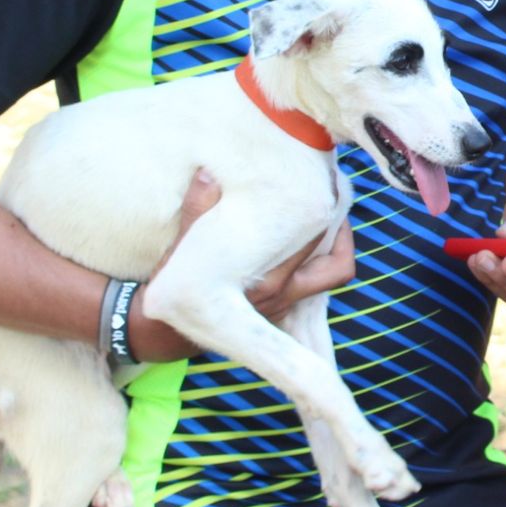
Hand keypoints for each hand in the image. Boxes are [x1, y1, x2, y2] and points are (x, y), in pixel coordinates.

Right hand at [128, 171, 357, 361]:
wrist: (166, 332)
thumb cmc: (175, 287)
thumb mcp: (182, 251)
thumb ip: (198, 212)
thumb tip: (207, 174)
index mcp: (266, 281)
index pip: (316, 246)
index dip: (326, 215)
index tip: (328, 187)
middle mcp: (282, 295)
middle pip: (336, 264)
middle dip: (339, 229)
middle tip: (337, 194)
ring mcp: (285, 305)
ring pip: (331, 276)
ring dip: (336, 247)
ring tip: (330, 215)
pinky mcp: (282, 310)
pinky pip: (316, 284)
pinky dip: (319, 261)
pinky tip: (310, 235)